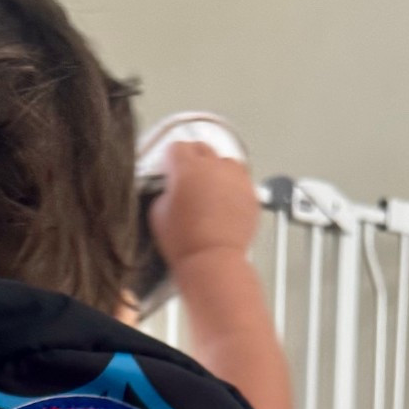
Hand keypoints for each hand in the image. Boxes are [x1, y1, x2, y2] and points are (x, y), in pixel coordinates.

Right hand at [148, 143, 258, 268]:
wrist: (213, 261)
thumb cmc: (183, 242)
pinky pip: (240, 179)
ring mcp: (236, 177)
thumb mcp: (157, 214)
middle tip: (188, 179)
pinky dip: (232, 186)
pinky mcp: (250, 192)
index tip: (168, 171)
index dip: (170, 160)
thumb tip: (171, 187)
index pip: (176, 147)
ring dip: (215, 170)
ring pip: (224, 161)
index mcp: (186, 168)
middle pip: (202, 148)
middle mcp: (214, 166)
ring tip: (210, 190)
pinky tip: (224, 202)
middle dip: (193, 159)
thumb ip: (165, 190)